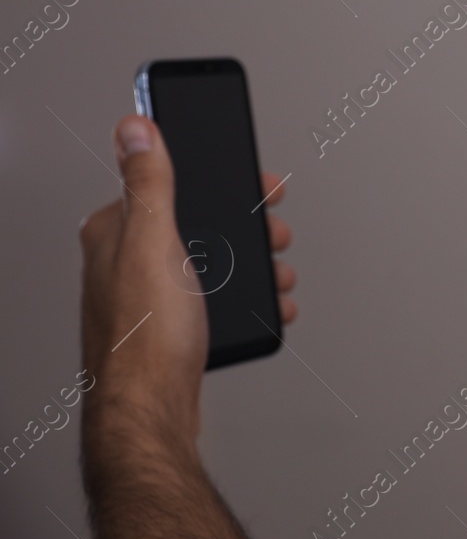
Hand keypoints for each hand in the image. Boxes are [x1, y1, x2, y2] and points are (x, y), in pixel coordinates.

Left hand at [78, 114, 297, 444]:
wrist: (150, 412)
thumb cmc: (145, 337)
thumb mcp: (153, 242)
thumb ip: (148, 181)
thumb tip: (135, 126)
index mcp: (117, 229)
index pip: (170, 180)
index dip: (217, 176)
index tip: (255, 179)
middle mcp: (126, 259)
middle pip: (200, 219)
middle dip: (246, 224)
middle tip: (275, 229)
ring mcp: (149, 293)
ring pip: (214, 260)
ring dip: (254, 262)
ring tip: (276, 272)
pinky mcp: (171, 324)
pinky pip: (218, 296)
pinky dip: (248, 296)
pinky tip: (266, 303)